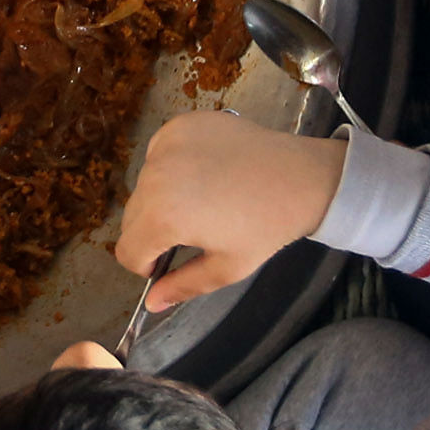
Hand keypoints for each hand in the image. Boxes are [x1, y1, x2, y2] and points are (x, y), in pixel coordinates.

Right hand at [113, 109, 346, 314]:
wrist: (302, 176)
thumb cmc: (267, 226)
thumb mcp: (227, 267)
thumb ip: (182, 286)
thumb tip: (151, 303)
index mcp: (164, 217)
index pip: (127, 250)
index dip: (148, 263)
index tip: (174, 258)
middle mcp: (154, 177)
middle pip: (131, 217)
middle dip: (154, 230)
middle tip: (194, 229)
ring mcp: (166, 145)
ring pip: (143, 185)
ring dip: (161, 196)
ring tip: (204, 197)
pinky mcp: (179, 125)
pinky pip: (158, 154)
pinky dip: (171, 166)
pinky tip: (204, 171)